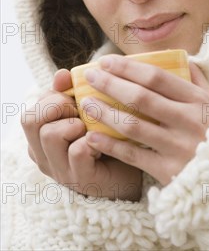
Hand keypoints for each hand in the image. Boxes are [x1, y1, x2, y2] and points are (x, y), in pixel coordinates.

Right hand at [21, 69, 141, 199]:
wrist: (134, 170)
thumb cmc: (106, 136)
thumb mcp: (87, 111)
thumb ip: (72, 92)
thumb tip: (62, 74)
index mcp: (40, 139)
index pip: (30, 112)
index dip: (53, 98)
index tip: (75, 99)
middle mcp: (44, 156)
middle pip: (30, 120)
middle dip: (58, 106)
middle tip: (80, 111)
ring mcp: (60, 170)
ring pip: (50, 134)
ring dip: (74, 124)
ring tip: (90, 128)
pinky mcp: (81, 179)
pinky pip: (78, 150)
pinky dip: (92, 140)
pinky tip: (103, 141)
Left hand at [82, 55, 208, 185]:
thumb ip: (198, 79)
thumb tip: (182, 57)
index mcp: (198, 100)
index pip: (157, 77)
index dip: (128, 67)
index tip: (106, 61)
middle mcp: (188, 121)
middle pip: (141, 98)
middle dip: (111, 84)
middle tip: (90, 76)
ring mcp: (179, 147)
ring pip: (133, 126)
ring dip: (105, 113)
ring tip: (86, 104)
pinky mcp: (170, 171)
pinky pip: (134, 156)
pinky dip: (111, 145)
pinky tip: (93, 136)